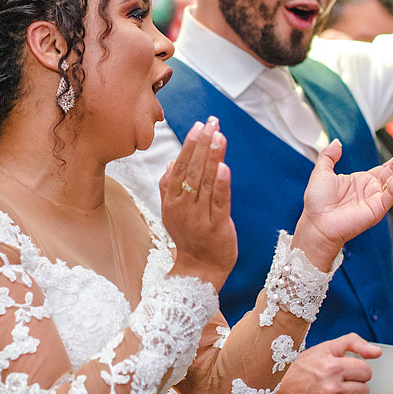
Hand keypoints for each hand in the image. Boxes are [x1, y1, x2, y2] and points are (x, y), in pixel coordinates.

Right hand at [160, 116, 236, 286]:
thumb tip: (172, 161)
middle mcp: (183, 207)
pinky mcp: (217, 227)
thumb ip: (169, 187)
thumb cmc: (189, 238)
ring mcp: (199, 217)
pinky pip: (218, 202)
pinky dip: (220, 184)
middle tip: (211, 122)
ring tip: (219, 136)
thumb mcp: (172, 212)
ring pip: (205, 182)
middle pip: (192, 170)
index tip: (199, 125)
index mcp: (172, 201)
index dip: (190, 145)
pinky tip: (223, 167)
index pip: (180, 166)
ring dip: (212, 157)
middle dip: (202, 144)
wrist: (199, 271)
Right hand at [271, 334, 380, 393]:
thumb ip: (352, 343)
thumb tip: (377, 353)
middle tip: (338, 386)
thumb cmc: (298, 370)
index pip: (366, 372)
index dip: (357, 371)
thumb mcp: (323, 349)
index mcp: (332, 367)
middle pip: (365, 391)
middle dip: (354, 387)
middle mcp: (332, 389)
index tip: (346, 373)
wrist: (273, 393)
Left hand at [293, 131, 392, 267]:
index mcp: (364, 180)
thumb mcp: (322, 172)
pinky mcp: (377, 208)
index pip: (388, 164)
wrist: (315, 223)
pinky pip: (391, 193)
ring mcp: (377, 199)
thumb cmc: (317, 202)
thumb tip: (337, 142)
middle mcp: (374, 189)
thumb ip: (329, 156)